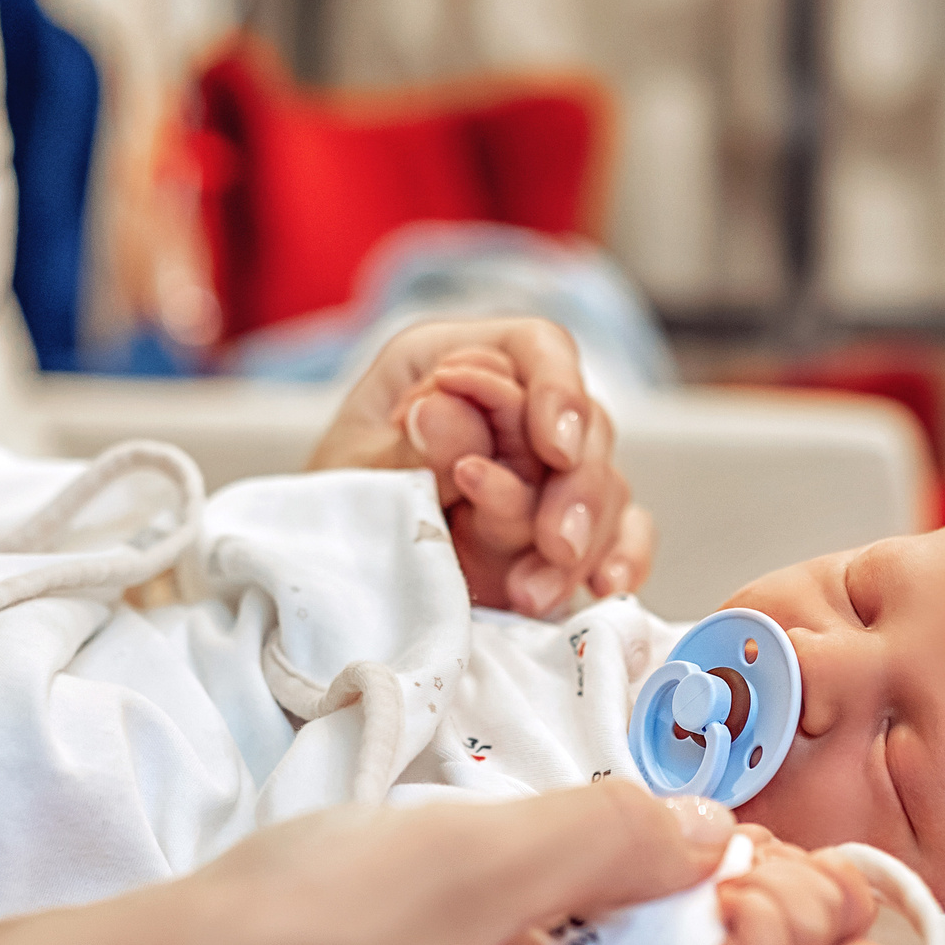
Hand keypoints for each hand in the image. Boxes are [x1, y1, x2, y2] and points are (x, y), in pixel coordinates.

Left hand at [309, 319, 654, 615]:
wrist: (324, 576)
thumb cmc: (331, 503)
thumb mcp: (353, 471)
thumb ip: (409, 445)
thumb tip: (447, 405)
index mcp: (454, 361)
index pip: (536, 350)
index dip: (557, 392)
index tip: (555, 448)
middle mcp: (510, 410)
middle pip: (584, 425)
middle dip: (577, 490)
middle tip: (554, 544)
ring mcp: (539, 473)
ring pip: (603, 485)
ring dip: (582, 543)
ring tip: (533, 594)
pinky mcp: (556, 528)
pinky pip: (615, 533)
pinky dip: (620, 556)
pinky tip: (609, 585)